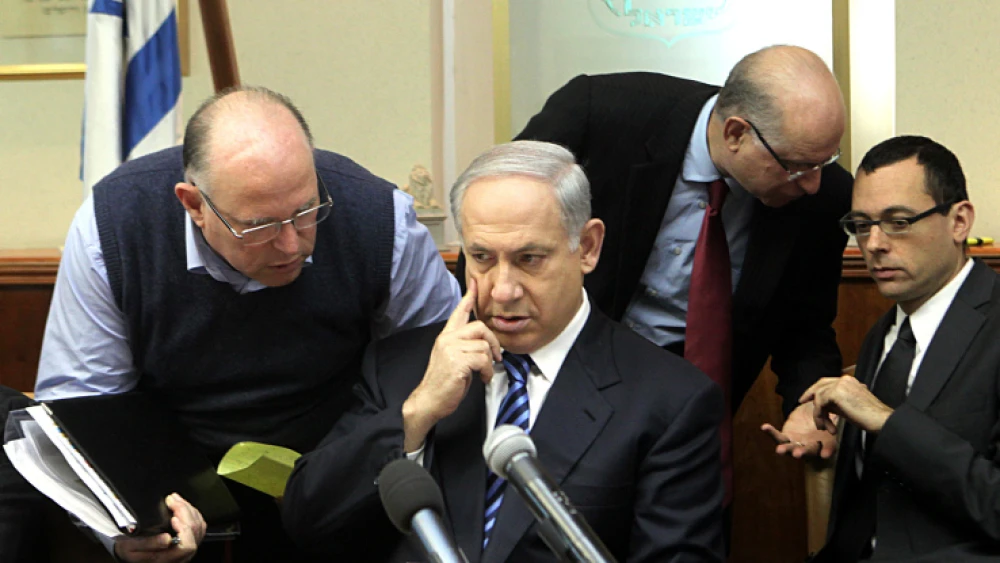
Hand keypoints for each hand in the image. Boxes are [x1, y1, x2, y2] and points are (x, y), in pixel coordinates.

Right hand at [114, 493, 205, 562]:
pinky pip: (198, 527)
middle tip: (173, 500)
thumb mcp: (130, 546)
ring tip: (176, 500)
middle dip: (186, 512)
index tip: (173, 516)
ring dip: (189, 510)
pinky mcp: (186, 541)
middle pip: (195, 534)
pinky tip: (182, 506)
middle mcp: (179, 557)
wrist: (128, 548)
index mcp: (166, 559)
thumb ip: (148, 544)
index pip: (187, 546)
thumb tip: (167, 539)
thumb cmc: (128, 547)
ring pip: (198, 528)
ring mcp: (185, 549)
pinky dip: (192, 513)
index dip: (184, 529)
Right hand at [402, 278, 501, 451]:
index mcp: (446, 336)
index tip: (475, 283)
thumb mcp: (454, 359)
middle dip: (493, 342)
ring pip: (483, 346)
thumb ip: (465, 347)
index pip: (459, 312)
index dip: (469, 297)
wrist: (429, 400)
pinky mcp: (457, 361)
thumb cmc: (444, 382)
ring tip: (483, 373)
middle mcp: (447, 339)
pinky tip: (482, 378)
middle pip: (479, 327)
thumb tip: (485, 345)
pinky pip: (482, 359)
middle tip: (496, 357)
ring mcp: (451, 349)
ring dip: (489, 363)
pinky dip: (487, 371)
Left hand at [761, 402, 838, 458]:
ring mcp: (797, 443)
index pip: (828, 448)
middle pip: (807, 451)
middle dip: (802, 453)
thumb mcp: (831, 415)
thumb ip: (833, 416)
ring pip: (791, 448)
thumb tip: (837, 411)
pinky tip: (764, 427)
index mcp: (825, 442)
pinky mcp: (786, 437)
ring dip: (786, 450)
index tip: (824, 455)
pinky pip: (778, 437)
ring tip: (779, 451)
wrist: (813, 414)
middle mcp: (811, 446)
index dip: (827, 451)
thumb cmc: (826, 417)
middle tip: (797, 454)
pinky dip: (771, 432)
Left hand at [800, 375, 893, 433]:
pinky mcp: (836, 393)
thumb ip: (837, 403)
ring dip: (818, 413)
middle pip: (820, 384)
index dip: (816, 389)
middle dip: (810, 393)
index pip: (828, 382)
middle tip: (802, 402)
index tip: (808, 398)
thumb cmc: (869, 418)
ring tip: (822, 427)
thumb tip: (824, 404)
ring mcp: (840, 384)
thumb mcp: (849, 407)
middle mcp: (844, 380)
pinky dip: (819, 415)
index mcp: (849, 381)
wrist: (881, 420)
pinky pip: (820, 403)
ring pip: (819, 396)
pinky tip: (825, 426)